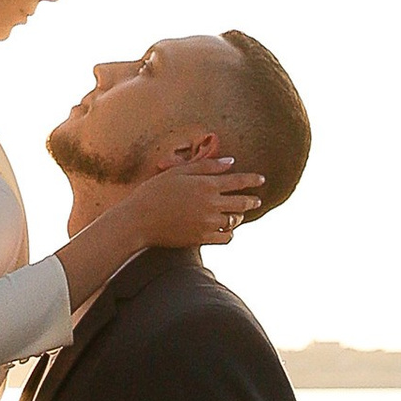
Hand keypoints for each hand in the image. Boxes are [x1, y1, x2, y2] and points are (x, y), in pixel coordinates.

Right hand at [127, 155, 264, 251]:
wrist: (138, 220)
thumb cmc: (154, 192)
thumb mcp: (178, 172)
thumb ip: (206, 166)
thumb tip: (231, 162)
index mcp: (206, 185)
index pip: (238, 181)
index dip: (252, 180)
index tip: (262, 180)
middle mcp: (211, 204)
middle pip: (241, 203)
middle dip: (251, 200)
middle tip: (257, 200)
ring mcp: (208, 223)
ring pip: (234, 221)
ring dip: (238, 216)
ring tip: (237, 214)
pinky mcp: (201, 238)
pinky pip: (225, 237)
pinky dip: (229, 233)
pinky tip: (225, 229)